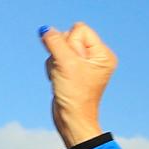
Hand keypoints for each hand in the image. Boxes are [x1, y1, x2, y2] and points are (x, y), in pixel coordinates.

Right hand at [38, 22, 117, 145]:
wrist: (71, 119)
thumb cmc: (74, 94)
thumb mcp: (64, 63)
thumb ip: (54, 42)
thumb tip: (46, 29)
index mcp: (102, 54)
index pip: (79, 29)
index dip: (70, 43)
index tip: (74, 65)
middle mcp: (95, 57)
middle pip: (67, 36)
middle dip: (61, 53)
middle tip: (68, 73)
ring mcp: (83, 63)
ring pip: (59, 48)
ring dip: (55, 62)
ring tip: (63, 78)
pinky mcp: (72, 70)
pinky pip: (55, 58)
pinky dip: (53, 68)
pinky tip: (59, 81)